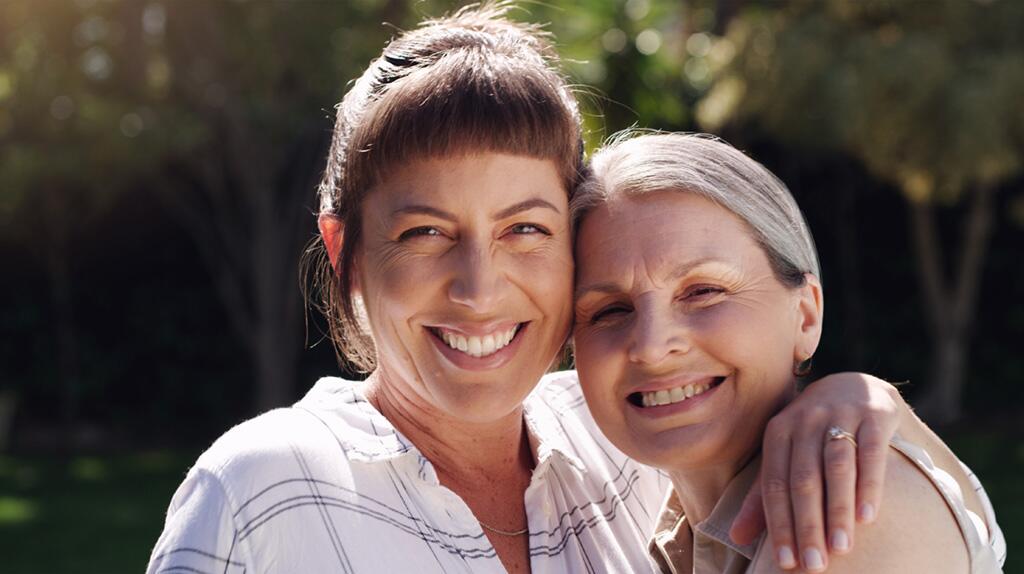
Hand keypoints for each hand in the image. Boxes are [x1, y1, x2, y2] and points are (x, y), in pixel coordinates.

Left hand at [729, 372, 901, 571]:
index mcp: (777, 432)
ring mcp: (839, 414)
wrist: (853, 387)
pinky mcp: (874, 415)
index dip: (778, 525)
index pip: (774, 485)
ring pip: (836, 468)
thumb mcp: (785, 456)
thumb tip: (735, 538)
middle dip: (808, 525)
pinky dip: (869, 486)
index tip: (787, 563)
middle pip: (803, 479)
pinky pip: (871, 453)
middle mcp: (804, 420)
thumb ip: (764, 497)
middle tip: (815, 565)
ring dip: (837, 510)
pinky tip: (867, 517)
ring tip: (841, 548)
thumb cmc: (812, 434)